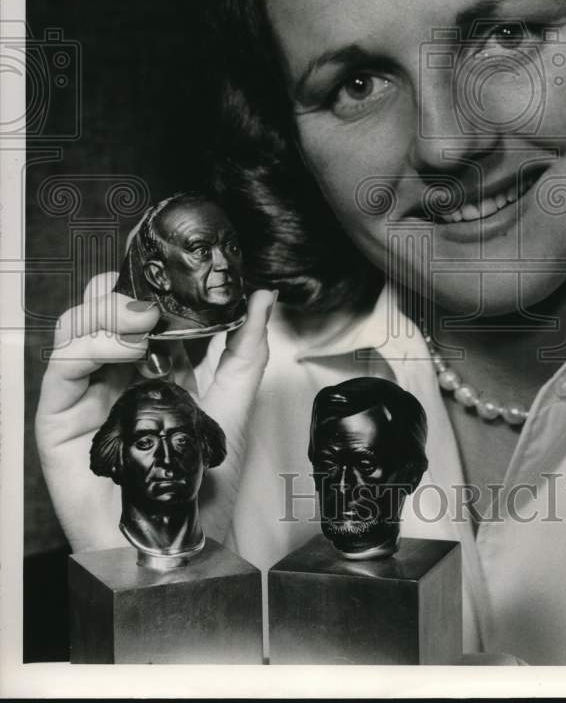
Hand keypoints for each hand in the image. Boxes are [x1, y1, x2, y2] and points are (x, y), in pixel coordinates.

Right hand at [35, 272, 276, 551]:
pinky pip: (61, 367)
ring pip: (75, 328)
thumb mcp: (233, 404)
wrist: (183, 539)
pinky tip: (123, 348)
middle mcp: (114, 376)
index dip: (148, 283)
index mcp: (151, 369)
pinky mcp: (61, 419)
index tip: (172, 268)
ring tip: (143, 320)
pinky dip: (89, 345)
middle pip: (100, 311)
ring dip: (107, 312)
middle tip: (155, 294)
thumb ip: (246, 349)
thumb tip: (262, 298)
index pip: (138, 310)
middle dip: (122, 289)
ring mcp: (87, 395)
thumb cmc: (204, 483)